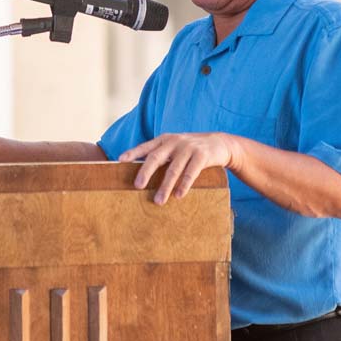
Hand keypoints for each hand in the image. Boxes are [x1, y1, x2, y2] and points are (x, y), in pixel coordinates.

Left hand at [118, 133, 238, 204]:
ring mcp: (189, 148)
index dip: (132, 153)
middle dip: (146, 172)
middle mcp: (175, 141)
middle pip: (156, 157)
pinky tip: (178, 196)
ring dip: (165, 186)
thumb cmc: (191, 149)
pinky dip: (184, 185)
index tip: (120, 161)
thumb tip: (140, 174)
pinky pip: (191, 172)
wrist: (219, 143)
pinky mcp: (202, 156)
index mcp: (165, 139)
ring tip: (158, 201)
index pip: (146, 147)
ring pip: (173, 169)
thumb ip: (161, 155)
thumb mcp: (175, 147)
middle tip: (137, 186)